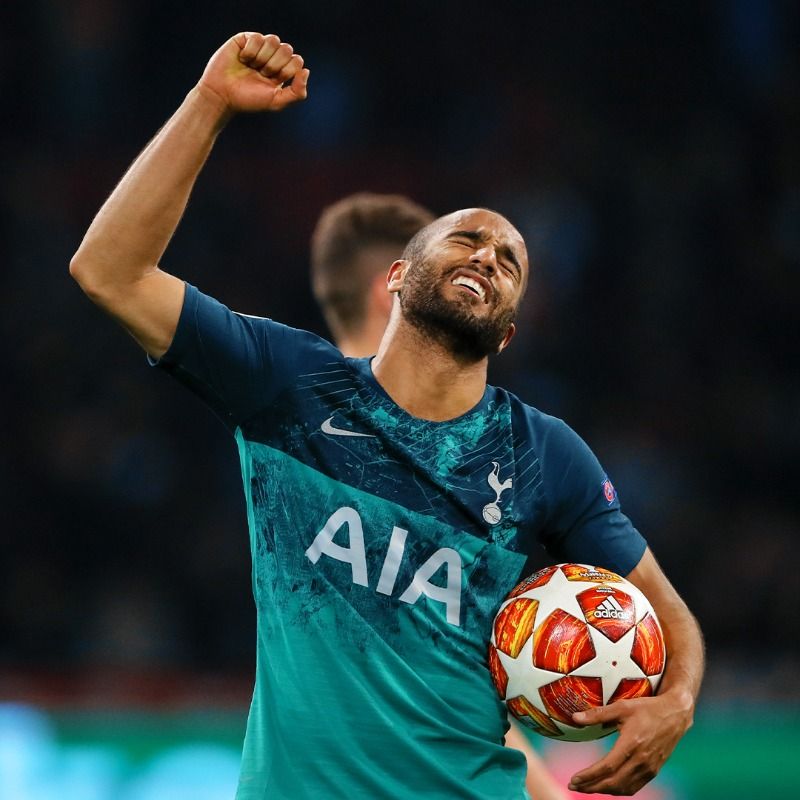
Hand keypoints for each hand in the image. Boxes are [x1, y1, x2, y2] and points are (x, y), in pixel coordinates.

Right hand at [196, 32, 309, 114]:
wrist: (223, 95)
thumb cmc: (248, 100)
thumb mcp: (276, 102)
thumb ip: (297, 92)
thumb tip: (306, 71)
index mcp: (283, 70)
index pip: (297, 61)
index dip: (286, 71)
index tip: (273, 81)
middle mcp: (273, 56)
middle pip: (287, 49)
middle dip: (274, 65)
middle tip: (261, 74)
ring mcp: (260, 46)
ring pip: (274, 40)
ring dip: (263, 57)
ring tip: (252, 67)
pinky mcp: (246, 39)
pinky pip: (257, 37)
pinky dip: (251, 51)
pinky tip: (242, 59)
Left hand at [567, 689, 692, 794]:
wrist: (675, 715)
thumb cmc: (647, 708)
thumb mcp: (621, 707)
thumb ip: (598, 714)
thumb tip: (575, 717)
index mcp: (632, 744)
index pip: (607, 767)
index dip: (589, 776)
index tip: (574, 779)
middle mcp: (641, 760)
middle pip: (613, 782)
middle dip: (591, 787)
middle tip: (574, 786)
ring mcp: (649, 768)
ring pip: (623, 788)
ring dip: (604, 790)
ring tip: (587, 787)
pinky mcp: (654, 771)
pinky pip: (634, 786)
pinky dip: (619, 790)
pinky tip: (608, 786)